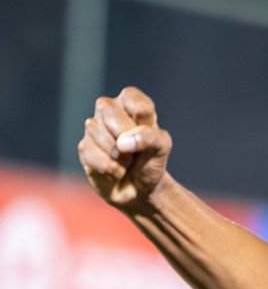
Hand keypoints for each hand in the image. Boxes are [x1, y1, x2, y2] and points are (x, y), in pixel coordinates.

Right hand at [78, 86, 172, 213]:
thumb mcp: (162, 147)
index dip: (143, 122)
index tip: (150, 134)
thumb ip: (150, 137)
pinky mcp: (84, 147)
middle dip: (128, 138)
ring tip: (127, 161)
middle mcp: (108, 109)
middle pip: (111, 112)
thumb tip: (122, 143)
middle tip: (136, 151)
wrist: (140, 188)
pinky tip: (116, 170)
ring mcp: (93, 127)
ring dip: (120, 156)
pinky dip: (110, 168)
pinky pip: (91, 153)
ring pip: (99, 133)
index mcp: (131, 101)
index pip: (133, 99)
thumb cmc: (151, 161)